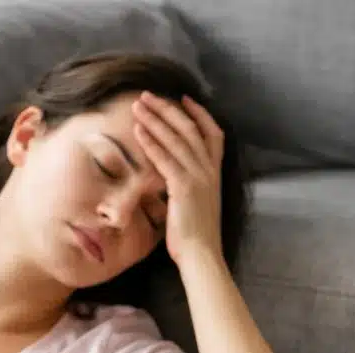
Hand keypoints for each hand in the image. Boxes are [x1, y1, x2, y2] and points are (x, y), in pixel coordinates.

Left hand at [132, 91, 224, 266]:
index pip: (214, 135)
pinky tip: (138, 131)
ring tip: (138, 106)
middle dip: (168, 109)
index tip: (184, 99)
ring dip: (155, 119)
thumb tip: (175, 177)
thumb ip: (192, 187)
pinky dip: (151, 142)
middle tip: (148, 96)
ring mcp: (198, 178)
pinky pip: (165, 157)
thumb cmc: (197, 238)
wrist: (202, 256)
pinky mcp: (184, 187)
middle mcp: (209, 172)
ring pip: (176, 139)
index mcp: (216, 175)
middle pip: (190, 129)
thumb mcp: (200, 205)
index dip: (200, 114)